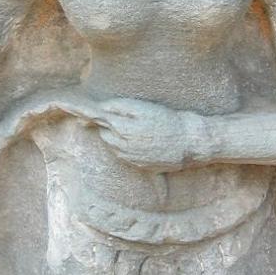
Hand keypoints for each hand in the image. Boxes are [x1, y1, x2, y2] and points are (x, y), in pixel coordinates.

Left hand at [93, 98, 211, 170]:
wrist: (190, 142)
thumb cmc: (168, 121)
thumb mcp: (144, 108)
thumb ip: (120, 107)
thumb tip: (101, 108)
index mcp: (123, 131)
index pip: (99, 122)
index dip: (93, 116)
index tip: (85, 112)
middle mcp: (124, 148)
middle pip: (106, 136)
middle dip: (109, 127)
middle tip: (120, 118)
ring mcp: (132, 159)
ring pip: (115, 148)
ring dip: (118, 138)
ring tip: (134, 130)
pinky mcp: (141, 166)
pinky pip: (127, 157)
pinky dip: (128, 149)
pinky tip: (142, 141)